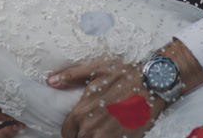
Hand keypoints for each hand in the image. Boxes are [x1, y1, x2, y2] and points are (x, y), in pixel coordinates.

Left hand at [48, 60, 165, 137]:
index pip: (67, 132)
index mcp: (82, 113)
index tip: (79, 126)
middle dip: (85, 134)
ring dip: (97, 136)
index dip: (72, 130)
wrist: (151, 84)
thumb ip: (71, 76)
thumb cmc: (123, 75)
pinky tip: (116, 131)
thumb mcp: (96, 70)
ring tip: (105, 128)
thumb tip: (51, 81)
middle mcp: (91, 129)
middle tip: (96, 124)